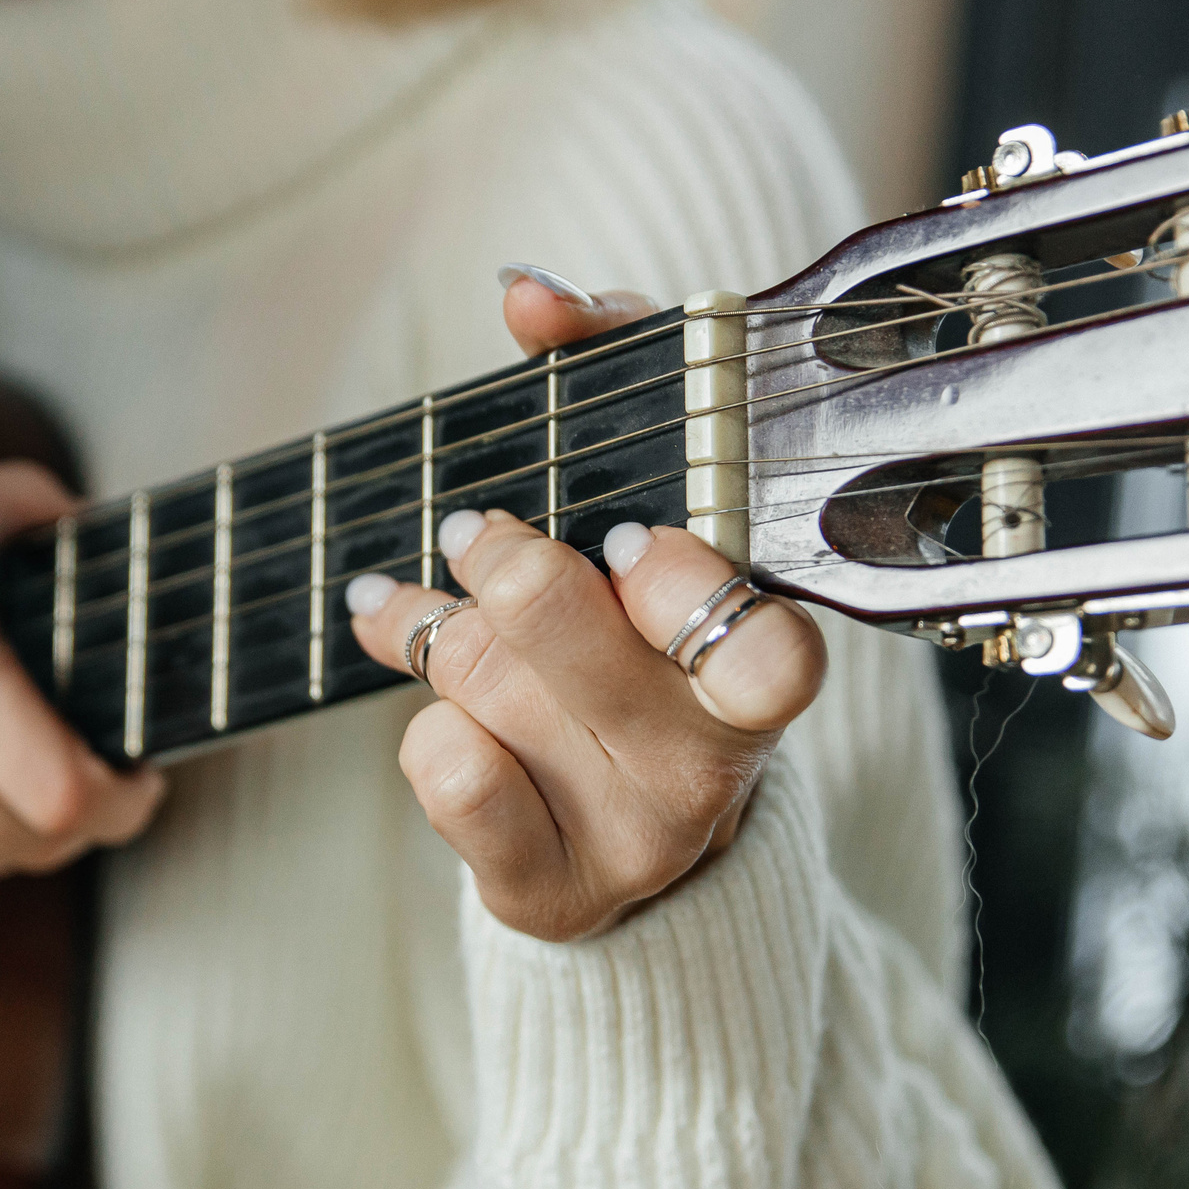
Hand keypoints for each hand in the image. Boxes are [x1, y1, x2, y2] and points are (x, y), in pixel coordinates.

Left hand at [343, 268, 827, 941]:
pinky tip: (434, 700)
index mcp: (763, 667)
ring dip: (445, 633)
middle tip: (481, 535)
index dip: (682, 588)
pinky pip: (445, 776)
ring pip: (483, 690)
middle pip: (572, 644)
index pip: (767, 652)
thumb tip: (529, 297)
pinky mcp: (550, 890)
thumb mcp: (655, 484)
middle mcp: (712, 764)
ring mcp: (633, 836)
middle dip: (502, 565)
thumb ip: (609, 360)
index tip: (625, 539)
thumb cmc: (647, 619)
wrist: (638, 821)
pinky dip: (421, 722)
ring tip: (444, 608)